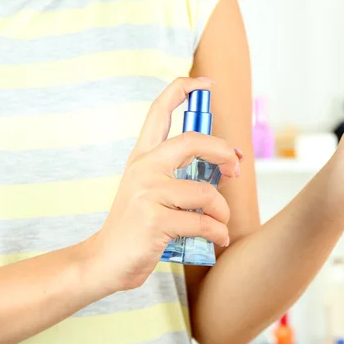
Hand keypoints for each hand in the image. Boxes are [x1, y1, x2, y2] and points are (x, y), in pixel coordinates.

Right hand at [84, 78, 240, 292]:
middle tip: (236, 169)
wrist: (106, 261)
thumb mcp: (152, 190)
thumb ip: (182, 174)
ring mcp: (147, 193)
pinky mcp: (154, 221)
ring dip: (222, 211)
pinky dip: (218, 232)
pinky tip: (218, 238)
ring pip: (205, 193)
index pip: (158, 111)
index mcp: (143, 157)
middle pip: (193, 142)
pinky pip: (202, 223)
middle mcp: (143, 168)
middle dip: (224, 152)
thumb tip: (229, 164)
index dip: (182, 90)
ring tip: (220, 223)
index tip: (204, 83)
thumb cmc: (138, 225)